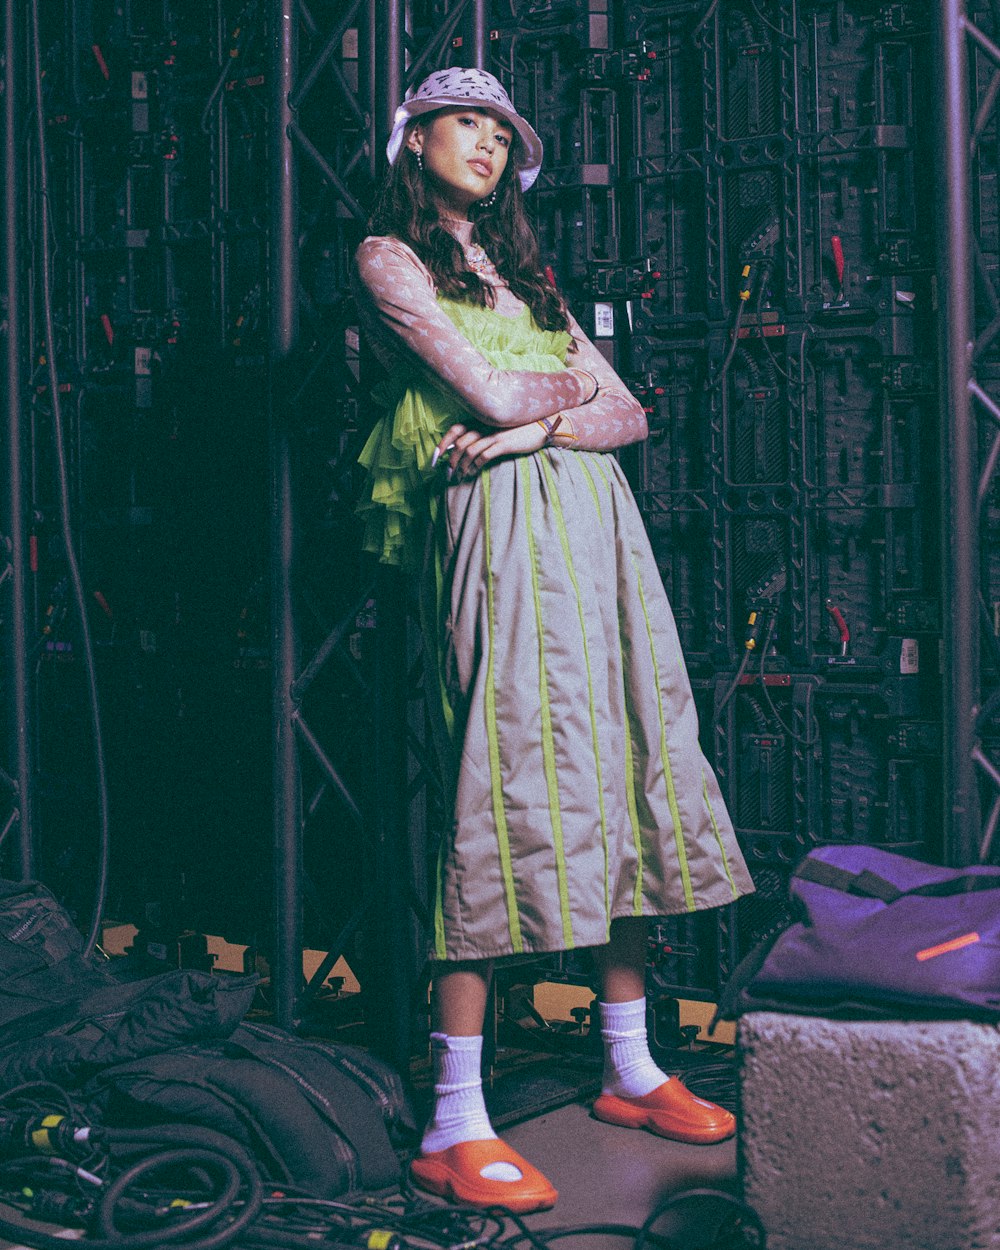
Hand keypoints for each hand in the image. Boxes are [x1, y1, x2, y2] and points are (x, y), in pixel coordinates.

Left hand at [432, 422, 547, 480]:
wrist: (541, 427)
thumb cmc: (518, 430)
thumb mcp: (497, 429)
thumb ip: (481, 435)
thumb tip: (462, 449)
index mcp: (481, 421)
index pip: (455, 429)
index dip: (443, 442)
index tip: (436, 457)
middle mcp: (484, 426)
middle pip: (460, 443)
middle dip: (451, 460)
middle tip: (448, 474)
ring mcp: (494, 434)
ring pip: (469, 451)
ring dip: (462, 466)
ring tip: (459, 477)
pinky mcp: (503, 444)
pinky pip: (484, 456)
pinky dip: (475, 466)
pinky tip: (473, 473)